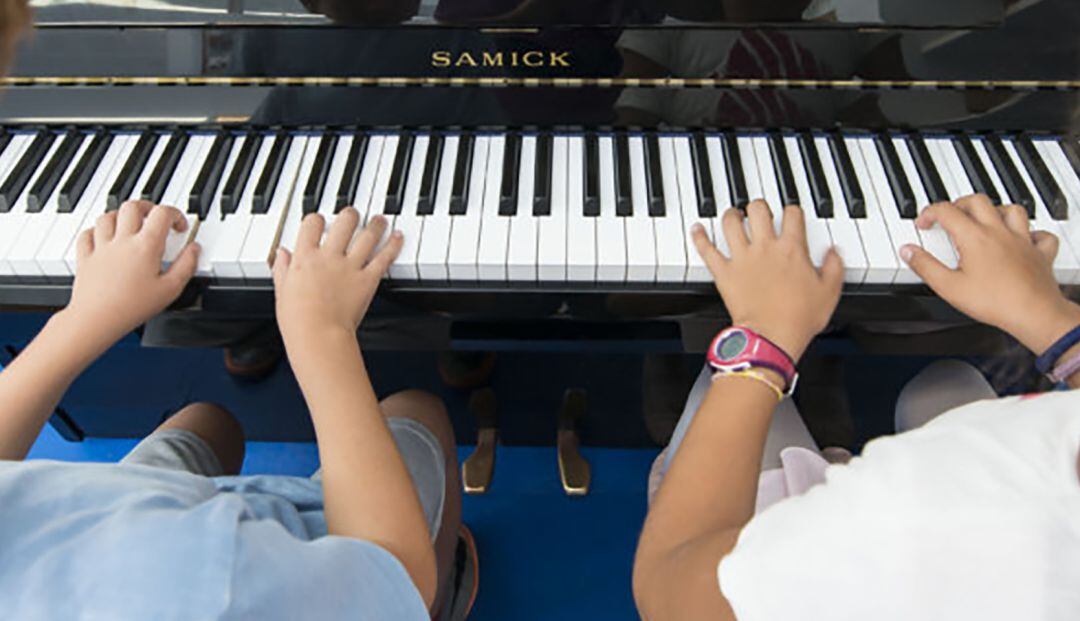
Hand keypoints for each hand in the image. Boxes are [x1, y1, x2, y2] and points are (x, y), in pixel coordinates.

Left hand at [67, 201, 198, 345]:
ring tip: (129, 225)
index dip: (175, 214)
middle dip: (147, 207)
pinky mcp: (85, 258)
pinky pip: (86, 234)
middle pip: (133, 206)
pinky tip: (102, 237)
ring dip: (121, 216)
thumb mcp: (171, 289)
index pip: (162, 213)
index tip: (180, 227)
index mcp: (146, 245)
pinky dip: (96, 231)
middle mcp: (122, 240)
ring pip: (108, 216)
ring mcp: (101, 247)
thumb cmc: (133, 307)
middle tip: (155, 217)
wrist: (96, 319)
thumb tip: (194, 249)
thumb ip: (186, 265)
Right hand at [272, 209, 401, 345]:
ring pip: (368, 234)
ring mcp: (350, 266)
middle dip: (350, 214)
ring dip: (376, 224)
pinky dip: (393, 244)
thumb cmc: (298, 321)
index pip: (312, 223)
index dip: (317, 219)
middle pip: (344, 221)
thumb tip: (281, 254)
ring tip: (380, 219)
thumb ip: (282, 269)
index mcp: (305, 257)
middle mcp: (329, 256)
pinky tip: (398, 236)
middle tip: (353, 214)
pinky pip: (384, 257)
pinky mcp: (367, 280)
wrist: (318, 336)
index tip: (320, 221)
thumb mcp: (282, 291)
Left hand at [692, 201, 843, 360]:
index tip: (791, 215)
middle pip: (758, 209)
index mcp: (792, 248)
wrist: (772, 336)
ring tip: (733, 215)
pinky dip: (699, 237)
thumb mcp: (829, 291)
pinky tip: (697, 229)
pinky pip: (706, 249)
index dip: (792, 210)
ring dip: (731, 215)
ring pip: (730, 222)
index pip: (792, 214)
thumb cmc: (799, 318)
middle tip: (759, 212)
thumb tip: (834, 252)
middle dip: (759, 207)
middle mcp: (765, 247)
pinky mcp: (723, 272)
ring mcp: (742, 258)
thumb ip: (833, 267)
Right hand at [901, 194, 1079, 352]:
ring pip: (1012, 210)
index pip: (947, 211)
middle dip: (959, 204)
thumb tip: (908, 250)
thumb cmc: (994, 302)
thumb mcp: (948, 286)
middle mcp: (999, 232)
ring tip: (984, 219)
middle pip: (978, 201)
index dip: (930, 213)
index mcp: (975, 237)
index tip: (923, 223)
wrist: (1034, 313)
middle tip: (949, 216)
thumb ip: (925, 266)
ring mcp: (1023, 240)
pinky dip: (1032, 232)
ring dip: (995, 210)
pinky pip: (1041, 234)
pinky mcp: (1040, 253)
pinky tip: (1024, 239)